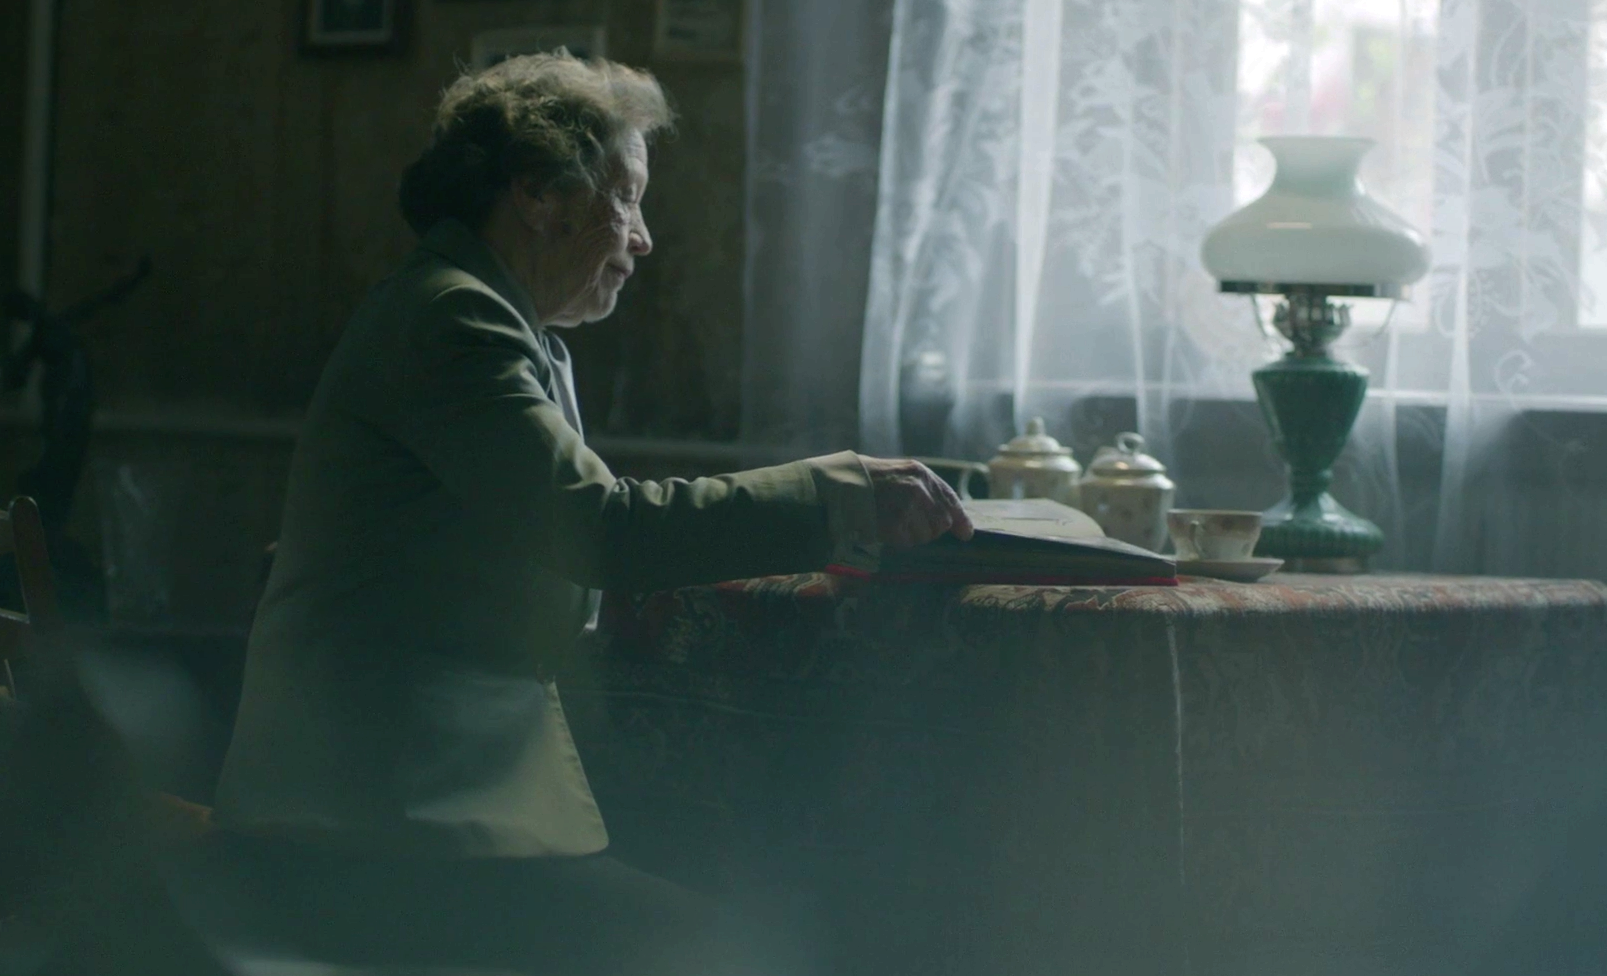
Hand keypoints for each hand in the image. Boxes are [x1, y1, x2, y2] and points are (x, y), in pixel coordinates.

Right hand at [859, 457, 974, 548]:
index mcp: (921, 474)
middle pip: (941, 523)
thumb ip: (926, 491)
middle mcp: (918, 489)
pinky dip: (897, 540)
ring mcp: (907, 506)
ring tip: (892, 522)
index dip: (960, 520)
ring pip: (925, 536)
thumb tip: (954, 522)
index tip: (965, 534)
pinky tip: (884, 528)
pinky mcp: (894, 523)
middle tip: (908, 524)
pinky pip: (906, 542)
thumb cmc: (869, 482)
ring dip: (912, 536)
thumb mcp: (901, 474)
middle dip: (929, 529)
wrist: (841, 485)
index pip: (950, 500)